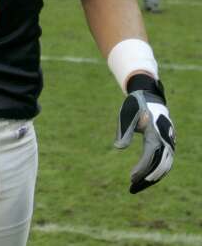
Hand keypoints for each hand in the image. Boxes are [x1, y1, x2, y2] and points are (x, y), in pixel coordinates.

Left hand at [114, 79, 174, 193]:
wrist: (148, 97)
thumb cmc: (135, 106)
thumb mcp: (126, 115)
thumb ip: (124, 131)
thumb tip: (118, 148)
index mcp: (155, 132)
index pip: (150, 155)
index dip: (142, 168)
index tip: (131, 177)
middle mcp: (165, 139)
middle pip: (160, 165)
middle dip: (147, 178)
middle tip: (132, 188)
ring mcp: (169, 142)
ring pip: (165, 165)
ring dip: (152, 178)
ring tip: (137, 187)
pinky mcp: (168, 144)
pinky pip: (166, 162)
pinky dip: (158, 172)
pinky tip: (146, 180)